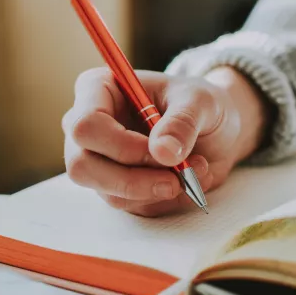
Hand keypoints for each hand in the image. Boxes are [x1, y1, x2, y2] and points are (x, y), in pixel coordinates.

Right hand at [62, 66, 270, 216]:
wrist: (213, 128)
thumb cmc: (198, 103)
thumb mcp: (201, 101)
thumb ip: (182, 122)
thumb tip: (163, 152)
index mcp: (98, 89)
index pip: (85, 125)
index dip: (120, 145)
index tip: (161, 151)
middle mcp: (87, 127)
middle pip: (82, 166)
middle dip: (133, 179)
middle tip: (175, 178)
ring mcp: (97, 160)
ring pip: (107, 192)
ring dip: (156, 190)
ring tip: (195, 169)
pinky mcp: (114, 186)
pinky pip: (131, 205)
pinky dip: (164, 198)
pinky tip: (187, 179)